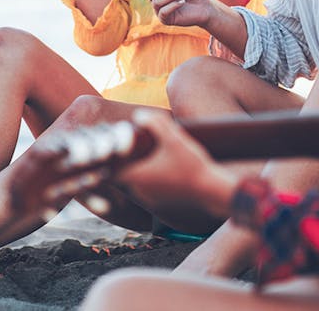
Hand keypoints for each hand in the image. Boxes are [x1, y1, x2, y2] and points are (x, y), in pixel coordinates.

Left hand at [118, 109, 236, 216]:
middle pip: (118, 174)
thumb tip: (138, 115)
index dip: (107, 156)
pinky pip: (144, 190)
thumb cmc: (192, 165)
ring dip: (134, 170)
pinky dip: (146, 179)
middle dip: (121, 160)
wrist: (212, 192)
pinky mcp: (159, 203)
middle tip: (126, 145)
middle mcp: (137, 190)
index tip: (112, 144)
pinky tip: (159, 168)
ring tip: (143, 154)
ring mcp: (148, 199)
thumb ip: (155, 124)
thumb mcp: (174, 138)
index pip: (107, 167)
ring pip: (132, 183)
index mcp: (135, 175)